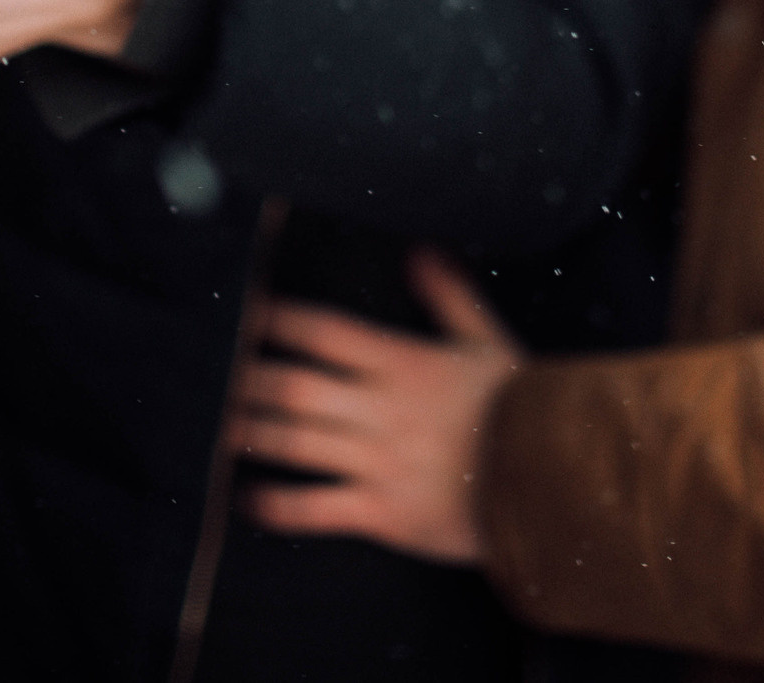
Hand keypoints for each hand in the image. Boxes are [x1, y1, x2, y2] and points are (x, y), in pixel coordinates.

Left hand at [233, 250, 523, 564]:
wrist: (555, 480)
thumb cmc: (520, 409)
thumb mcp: (488, 342)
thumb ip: (449, 296)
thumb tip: (419, 251)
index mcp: (405, 364)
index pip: (327, 332)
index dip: (280, 320)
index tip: (242, 312)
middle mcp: (384, 410)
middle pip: (298, 387)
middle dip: (249, 380)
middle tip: (209, 373)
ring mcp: (381, 463)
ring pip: (299, 443)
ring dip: (252, 433)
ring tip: (212, 427)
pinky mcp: (385, 512)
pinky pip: (320, 507)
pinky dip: (281, 505)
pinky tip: (247, 499)